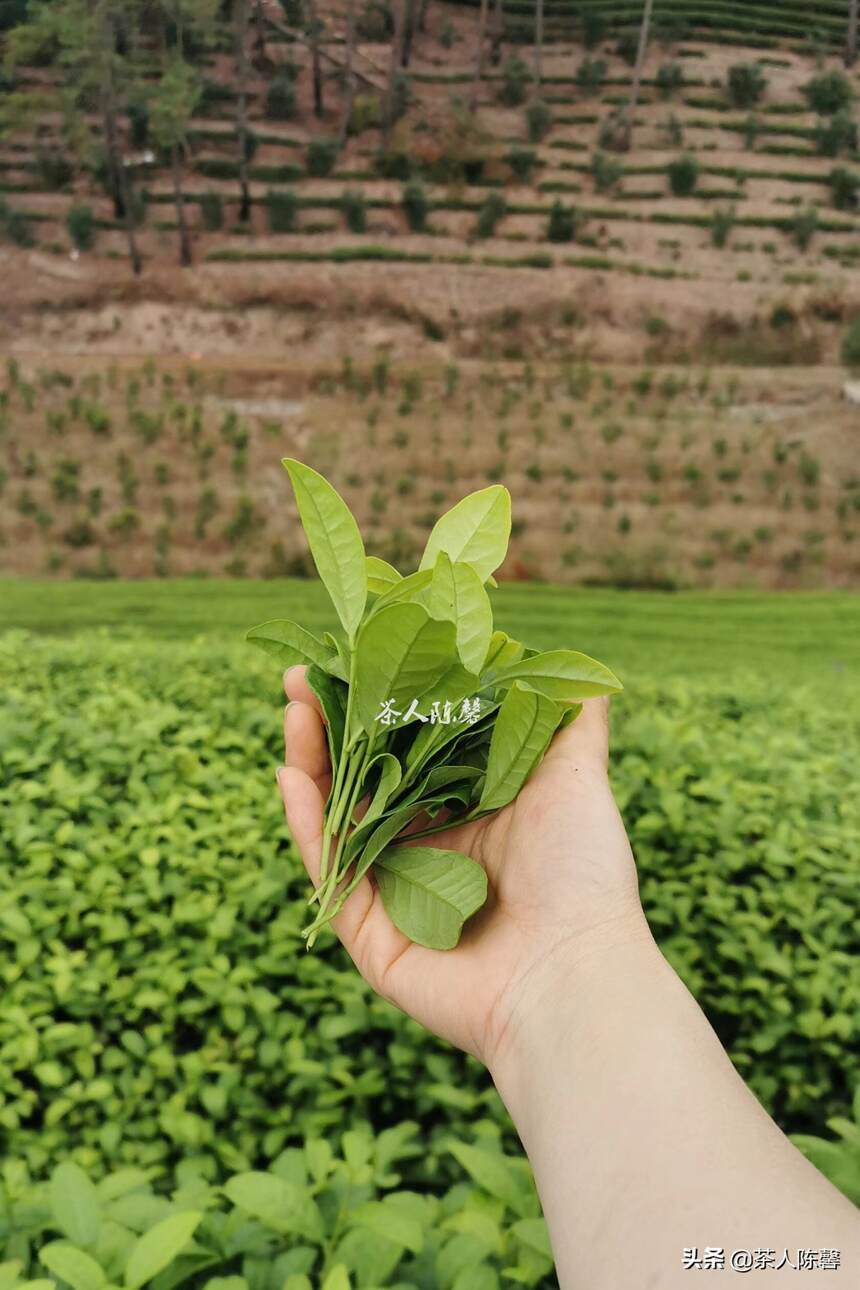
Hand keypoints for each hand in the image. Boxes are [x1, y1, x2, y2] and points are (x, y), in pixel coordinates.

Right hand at [277, 665, 650, 1072]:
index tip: (356, 655)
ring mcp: (395, 893)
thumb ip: (571, 724)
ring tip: (295, 710)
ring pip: (336, 820)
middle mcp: (429, 850)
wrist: (574, 975)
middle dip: (332, 725)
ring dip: (310, 764)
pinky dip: (305, 826)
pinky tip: (290, 777)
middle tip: (301, 676)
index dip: (381, 705)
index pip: (409, 749)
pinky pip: (326, 874)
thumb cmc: (583, 872)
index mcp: (471, 814)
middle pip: (363, 779)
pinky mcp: (369, 936)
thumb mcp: (579, 779)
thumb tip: (581, 670)